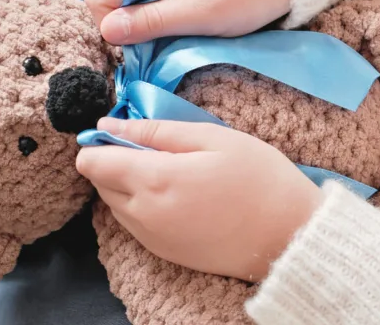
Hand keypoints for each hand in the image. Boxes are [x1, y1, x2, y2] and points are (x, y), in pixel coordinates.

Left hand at [76, 117, 322, 281]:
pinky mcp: (164, 253)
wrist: (288, 235)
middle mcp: (142, 214)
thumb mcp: (212, 138)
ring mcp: (151, 238)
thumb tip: (107, 125)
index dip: (103, 142)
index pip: (91, 162)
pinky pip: (134, 223)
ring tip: (175, 172)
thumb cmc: (258, 177)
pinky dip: (144, 205)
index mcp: (153, 180)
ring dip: (130, 184)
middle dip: (117, 161)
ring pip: (115, 204)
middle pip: (99, 182)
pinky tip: (181, 195)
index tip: (129, 132)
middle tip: (161, 149)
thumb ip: (155, 131)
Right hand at [84, 0, 292, 44]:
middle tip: (176, 38)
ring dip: (154, 15)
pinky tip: (196, 8)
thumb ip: (155, 21)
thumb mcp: (207, 14)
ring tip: (192, 23)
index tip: (146, 47)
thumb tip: (107, 30)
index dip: (114, 29)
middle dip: (136, 24)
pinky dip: (166, 3)